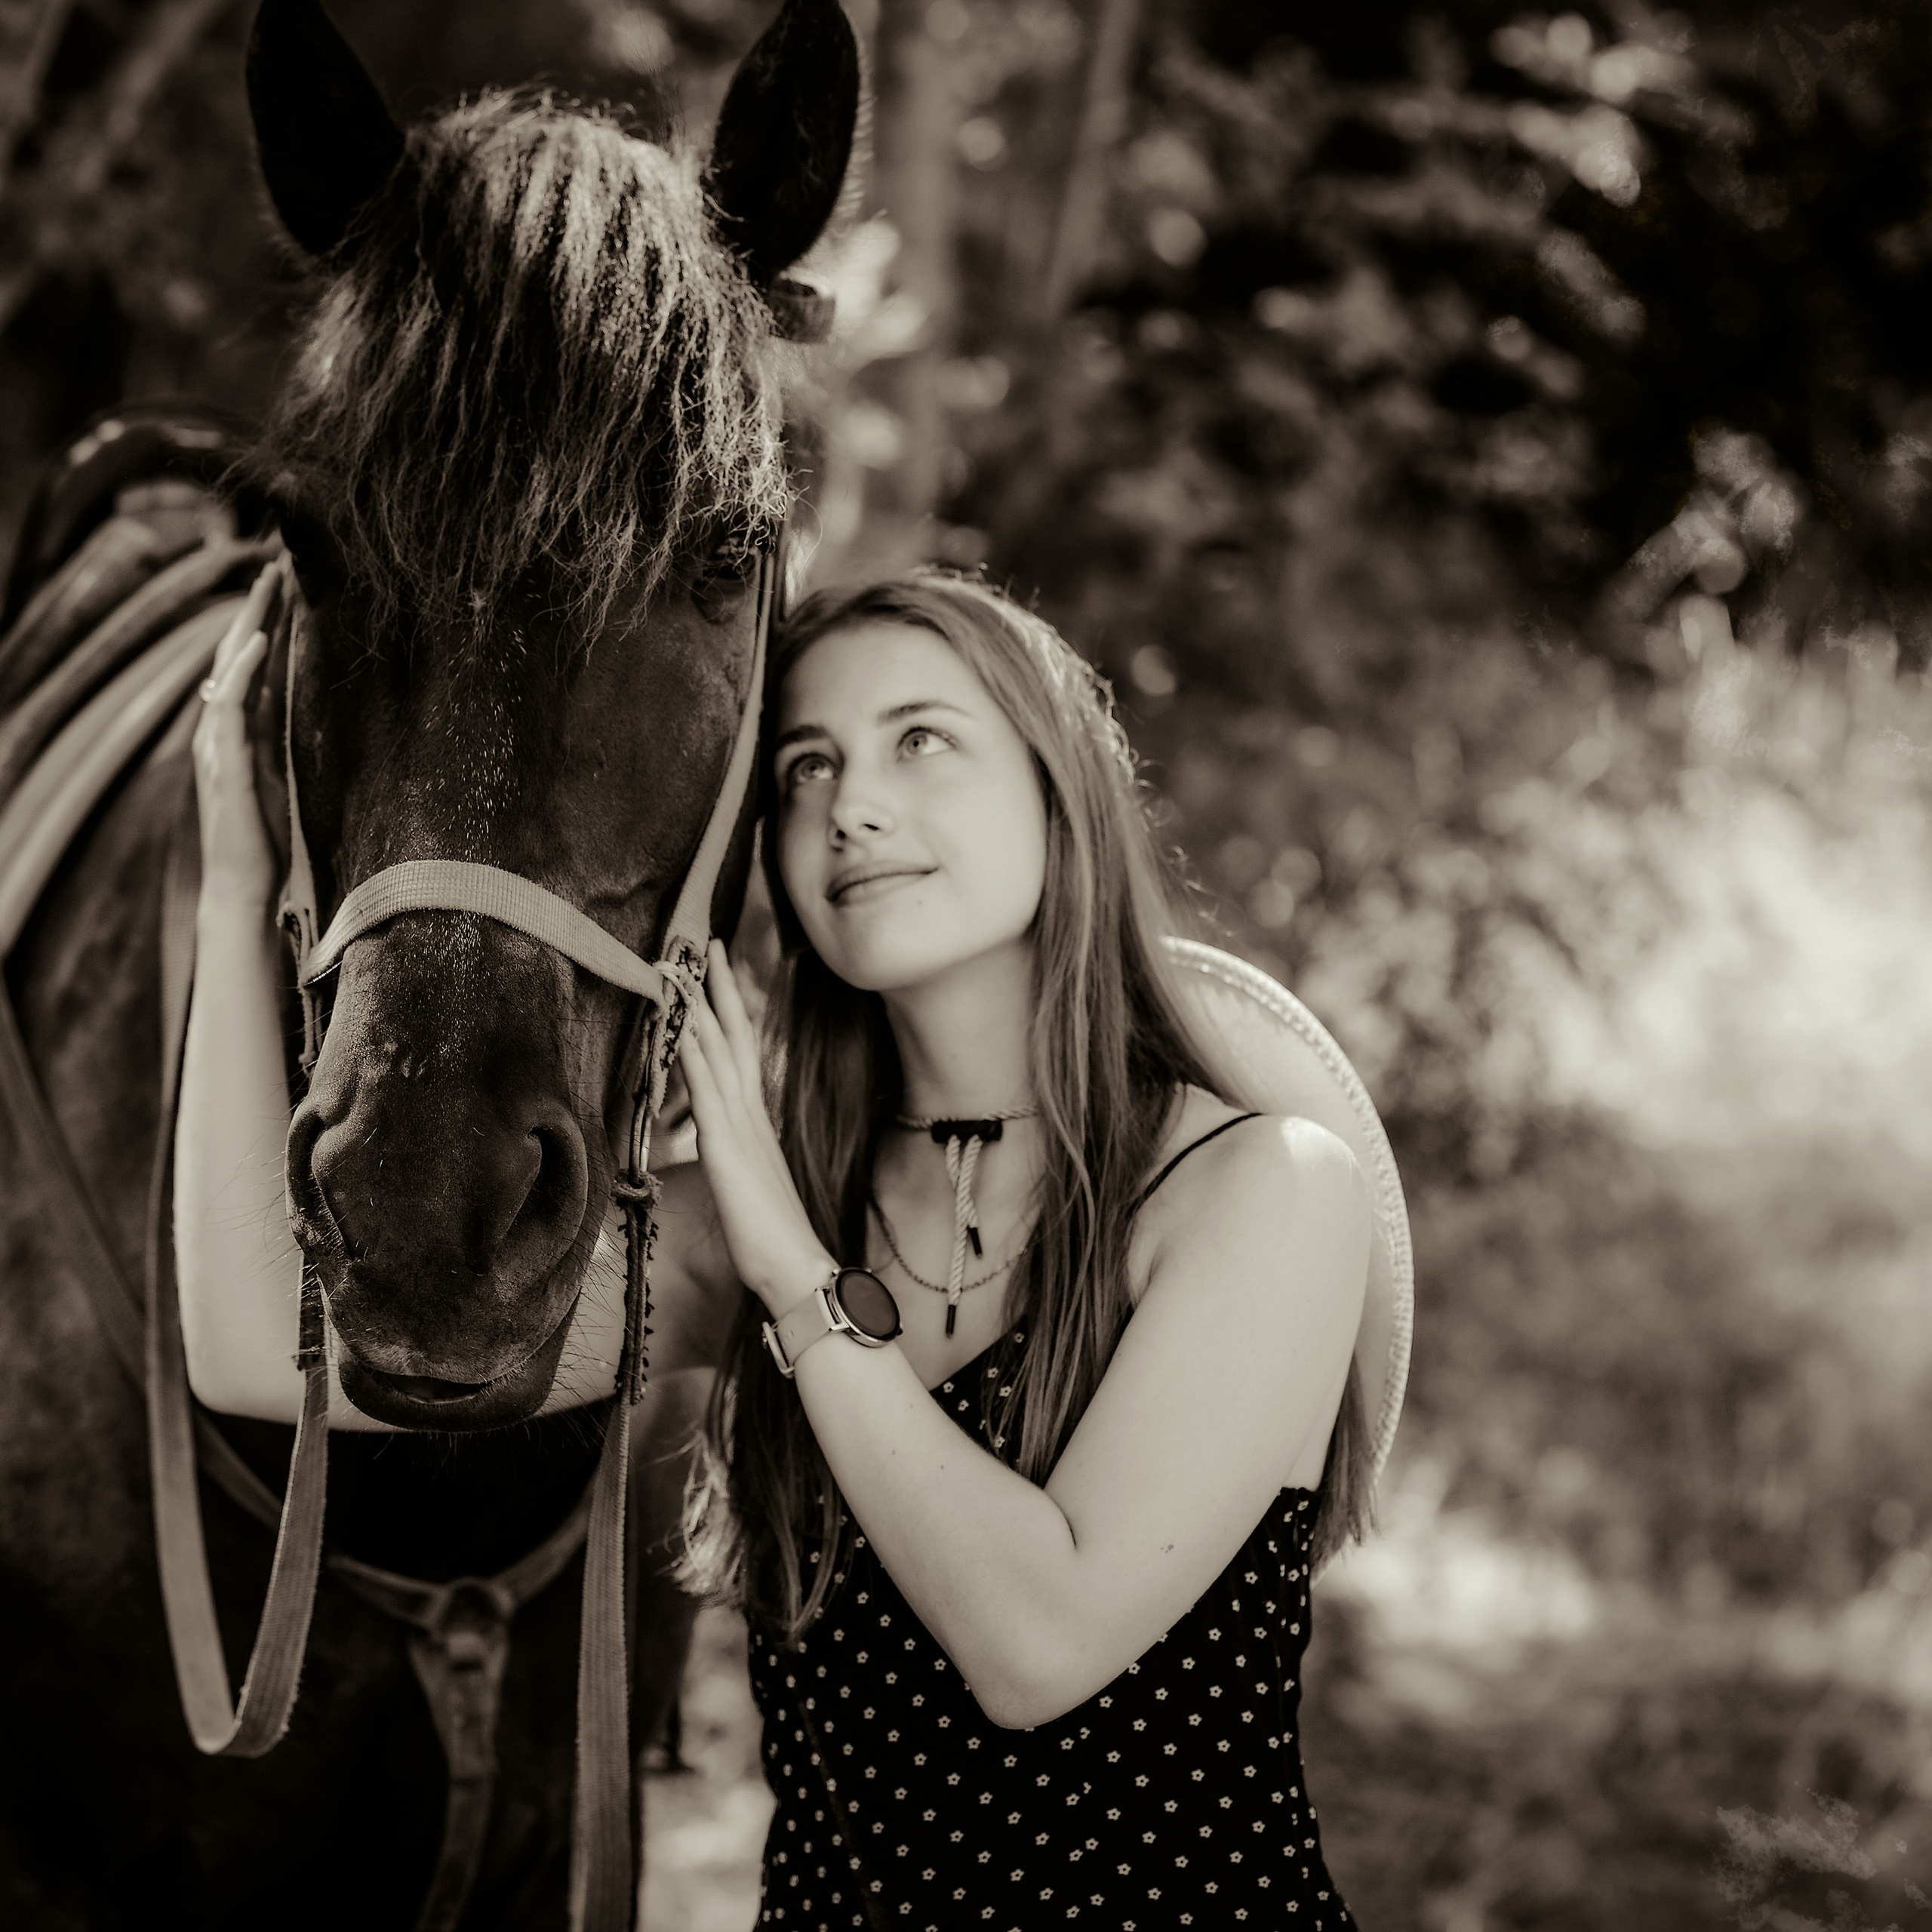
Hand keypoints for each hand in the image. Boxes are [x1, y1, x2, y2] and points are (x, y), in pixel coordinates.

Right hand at [192, 563, 281, 911]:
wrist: (243, 883)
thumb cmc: (260, 837)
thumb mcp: (271, 775)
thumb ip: (267, 737)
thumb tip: (274, 701)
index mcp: (237, 735)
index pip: (249, 670)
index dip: (264, 629)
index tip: (284, 591)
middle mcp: (221, 732)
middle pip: (235, 659)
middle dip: (255, 613)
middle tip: (275, 568)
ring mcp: (219, 745)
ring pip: (230, 670)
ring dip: (250, 626)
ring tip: (270, 585)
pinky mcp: (227, 762)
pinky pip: (231, 706)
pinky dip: (242, 671)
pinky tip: (259, 642)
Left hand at [677, 939, 835, 1314]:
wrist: (797, 1269)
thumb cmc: (774, 1242)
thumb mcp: (747, 1188)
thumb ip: (738, 1160)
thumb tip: (726, 1149)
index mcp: (756, 1124)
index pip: (741, 1054)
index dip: (729, 1012)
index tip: (718, 976)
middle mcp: (751, 1115)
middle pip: (734, 1037)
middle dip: (719, 989)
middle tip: (707, 944)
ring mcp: (740, 1127)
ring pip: (718, 1052)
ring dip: (700, 1007)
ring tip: (683, 968)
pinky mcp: (726, 1146)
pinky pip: (705, 1087)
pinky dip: (693, 1051)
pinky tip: (680, 1024)